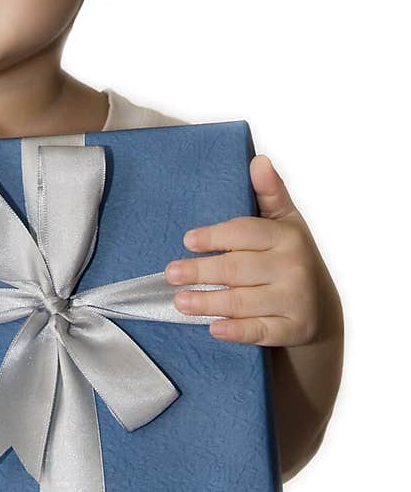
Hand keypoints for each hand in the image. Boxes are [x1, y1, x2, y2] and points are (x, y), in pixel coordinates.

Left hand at [164, 155, 331, 346]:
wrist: (320, 308)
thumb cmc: (290, 257)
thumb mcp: (285, 222)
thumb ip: (269, 192)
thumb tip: (258, 160)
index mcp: (288, 236)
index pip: (245, 233)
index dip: (214, 236)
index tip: (188, 240)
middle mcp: (294, 267)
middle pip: (237, 269)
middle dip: (200, 271)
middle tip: (171, 273)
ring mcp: (295, 300)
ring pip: (242, 302)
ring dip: (207, 301)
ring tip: (180, 301)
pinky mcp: (293, 329)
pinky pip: (259, 331)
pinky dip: (236, 330)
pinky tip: (214, 327)